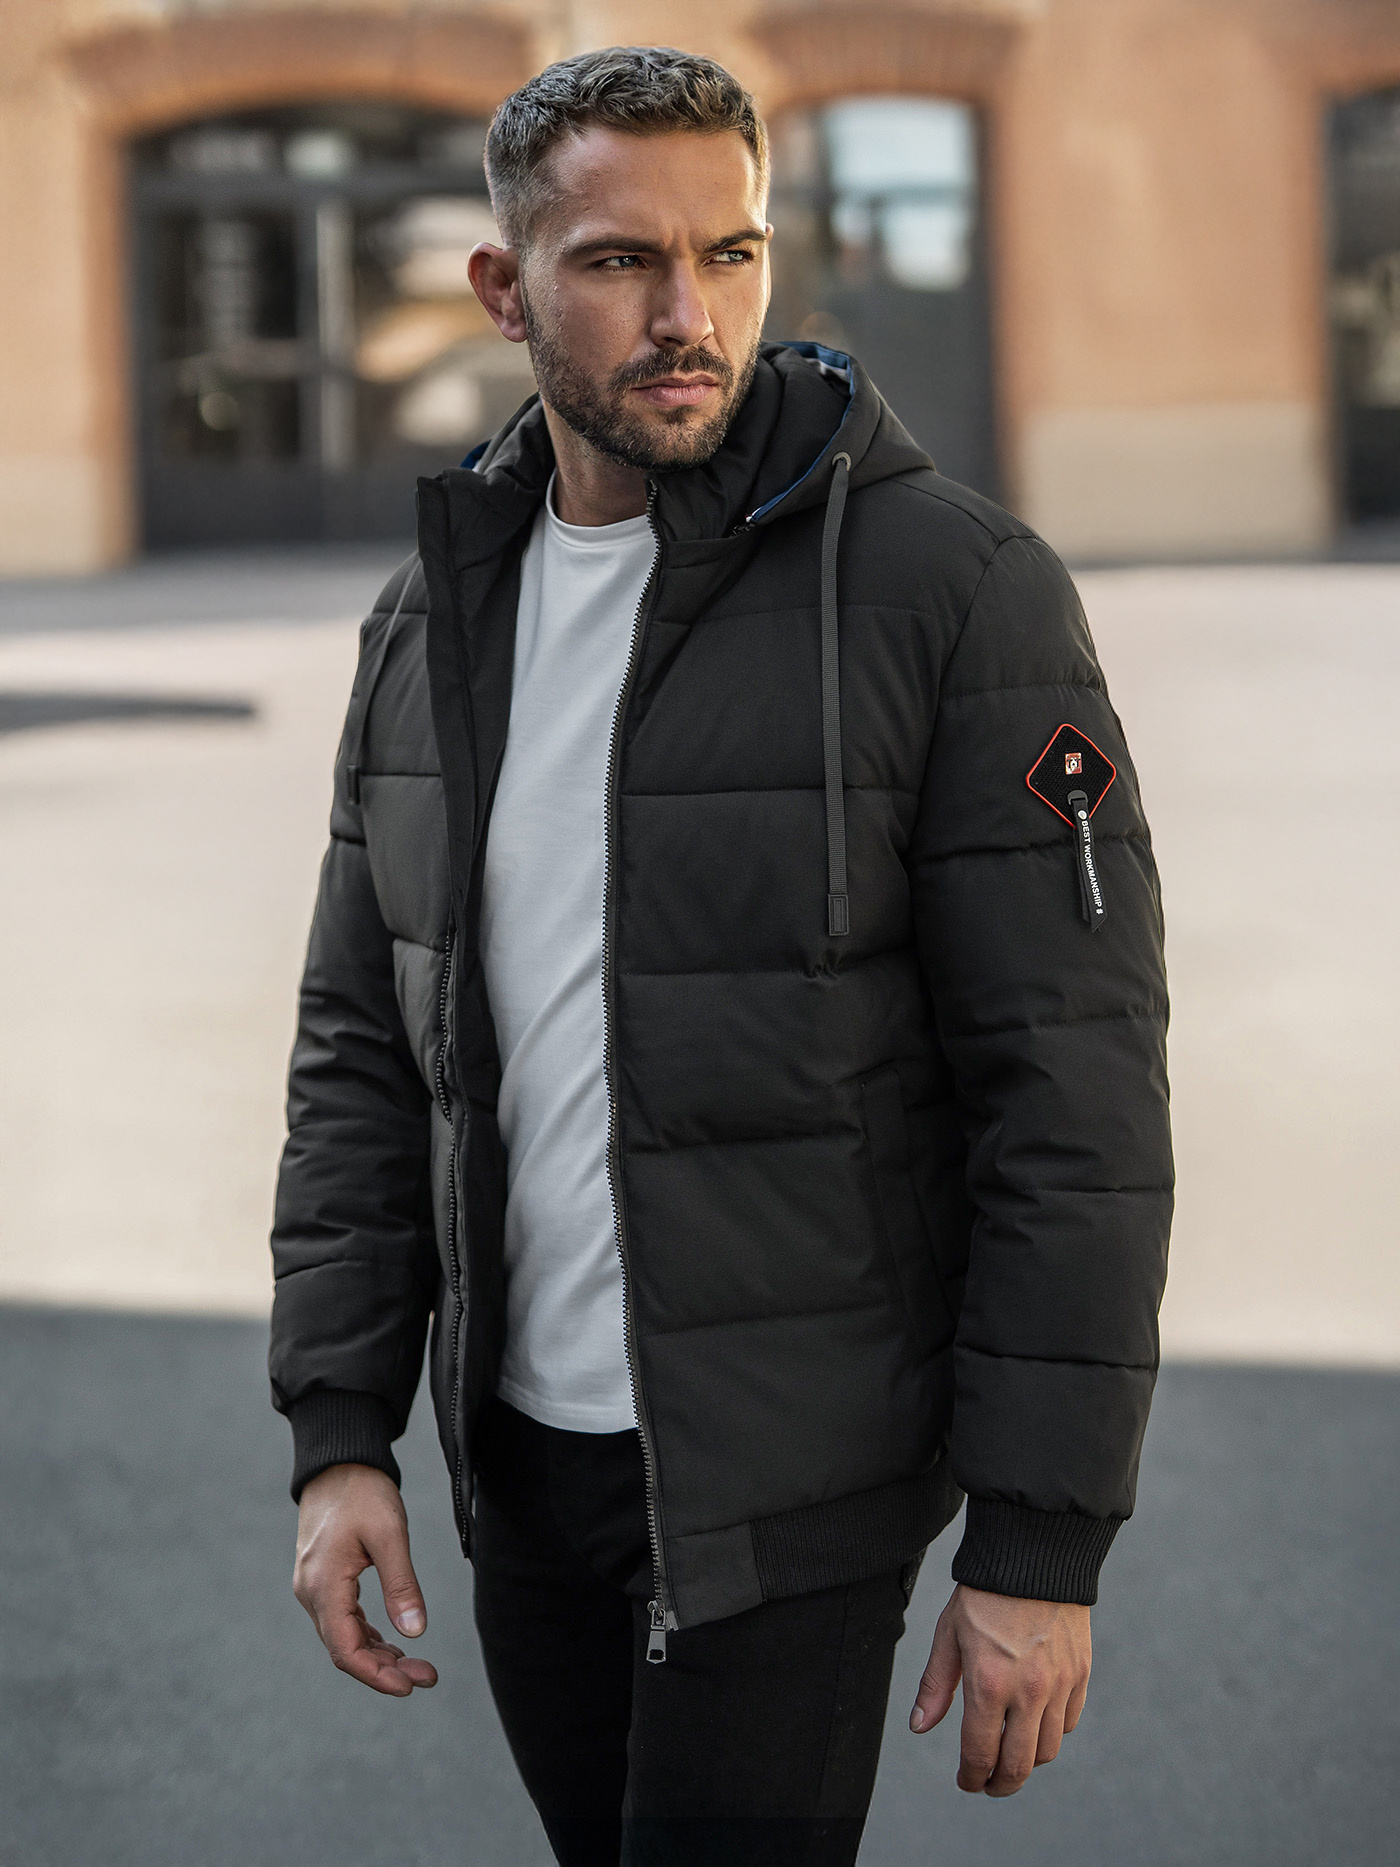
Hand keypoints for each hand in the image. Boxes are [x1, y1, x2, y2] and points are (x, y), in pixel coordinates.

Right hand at [293, 1463, 437, 1696]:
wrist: (338, 1460)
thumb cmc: (362, 1491)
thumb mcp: (389, 1534)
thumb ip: (401, 1584)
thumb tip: (416, 1632)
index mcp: (323, 1586)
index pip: (345, 1650)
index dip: (376, 1675)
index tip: (410, 1687)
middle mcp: (311, 1592)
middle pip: (345, 1649)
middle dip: (385, 1669)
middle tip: (427, 1676)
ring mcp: (314, 1586)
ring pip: (344, 1636)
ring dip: (379, 1654)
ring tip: (417, 1665)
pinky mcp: (323, 1578)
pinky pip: (343, 1619)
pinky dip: (368, 1634)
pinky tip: (394, 1641)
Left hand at [909, 1583, 1090, 1795]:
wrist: (1033, 1556)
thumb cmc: (984, 1593)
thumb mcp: (949, 1634)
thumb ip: (935, 1685)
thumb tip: (920, 1727)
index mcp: (989, 1684)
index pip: (980, 1754)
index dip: (970, 1777)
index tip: (966, 1781)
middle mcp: (1028, 1692)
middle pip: (1018, 1767)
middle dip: (999, 1785)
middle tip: (989, 1784)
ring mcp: (1059, 1685)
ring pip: (1048, 1751)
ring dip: (1027, 1763)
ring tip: (1011, 1756)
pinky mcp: (1081, 1675)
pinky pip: (1068, 1723)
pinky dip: (1052, 1733)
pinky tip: (1035, 1724)